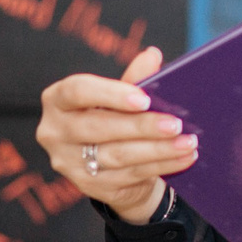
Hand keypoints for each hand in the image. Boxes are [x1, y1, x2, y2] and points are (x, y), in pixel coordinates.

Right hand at [34, 48, 197, 223]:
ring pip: (118, 155)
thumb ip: (133, 78)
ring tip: (187, 142)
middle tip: (175, 124)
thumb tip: (152, 55)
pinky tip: (183, 158)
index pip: (77, 91)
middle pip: (99, 127)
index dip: (111, 94)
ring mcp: (69, 163)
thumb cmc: (111, 119)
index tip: (144, 99)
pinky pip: (129, 175)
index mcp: (57, 100)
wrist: (108, 166)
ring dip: (158, 149)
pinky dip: (161, 166)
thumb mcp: (118, 97)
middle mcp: (55, 132)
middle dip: (141, 126)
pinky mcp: (89, 186)